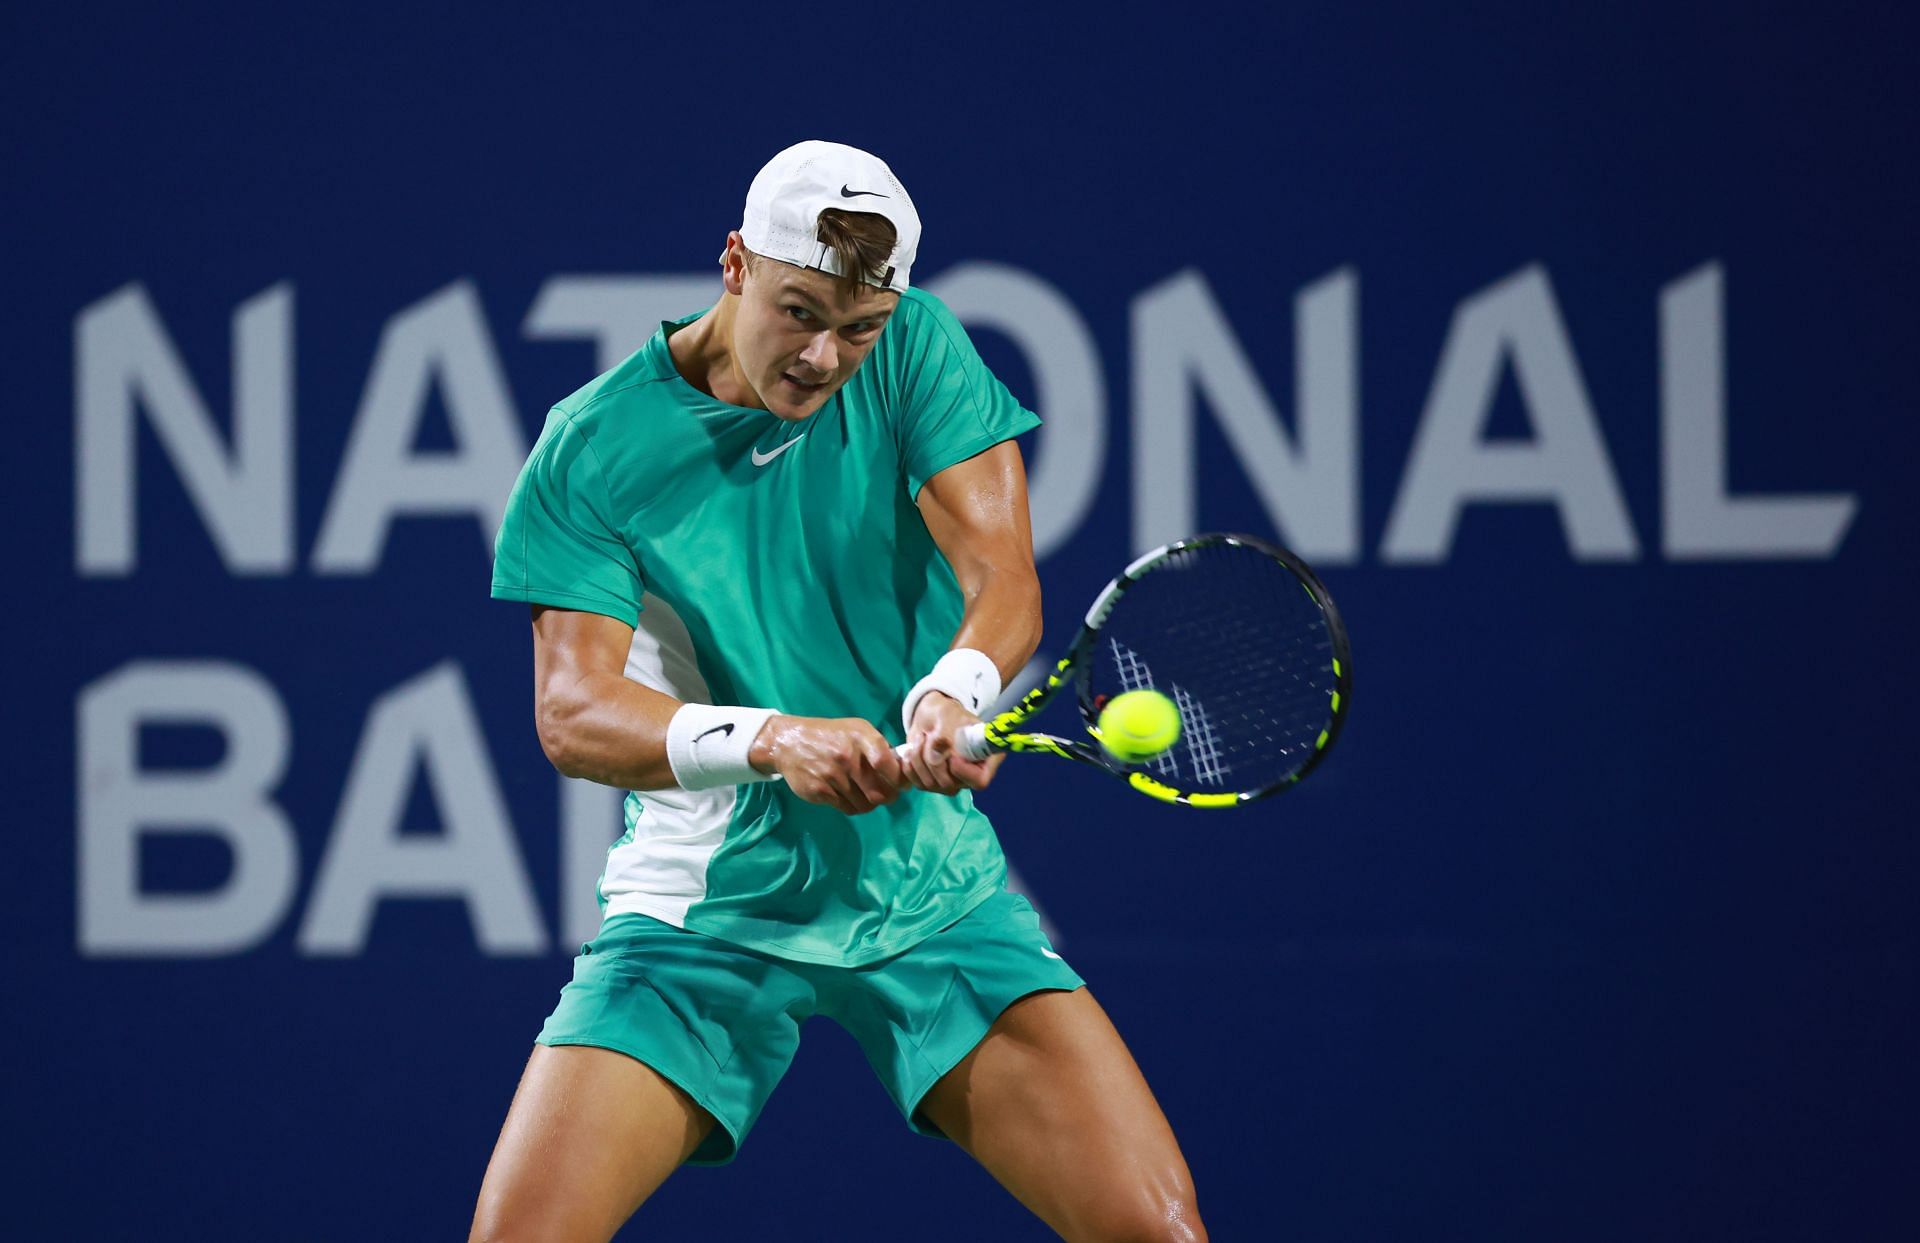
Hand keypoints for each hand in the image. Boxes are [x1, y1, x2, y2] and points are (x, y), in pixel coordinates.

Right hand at [750, 715, 906, 814]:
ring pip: (864, 804)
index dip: (899, 779)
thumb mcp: (857, 729)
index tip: (901, 784)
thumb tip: (901, 771)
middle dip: (888, 797)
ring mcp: (833, 776)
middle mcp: (848, 757)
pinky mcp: (820, 791)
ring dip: (870, 803)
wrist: (790, 741)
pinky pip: (847, 808)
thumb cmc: (830, 735)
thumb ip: (879, 746)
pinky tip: (850, 796)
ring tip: (866, 794)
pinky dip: (853, 806)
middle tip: (888, 795)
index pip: (888, 765)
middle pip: (879, 793)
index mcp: (861, 738)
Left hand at [900, 692, 1004, 795]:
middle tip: (928, 736)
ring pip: (931, 785)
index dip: (963, 771)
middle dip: (933, 760)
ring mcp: (952, 781)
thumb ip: (945, 736)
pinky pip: (918, 784)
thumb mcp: (948, 717)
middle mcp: (970, 775)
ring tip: (921, 738)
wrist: (931, 717)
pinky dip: (910, 767)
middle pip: (950, 785)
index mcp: (986, 758)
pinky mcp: (933, 782)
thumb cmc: (947, 714)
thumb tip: (936, 757)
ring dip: (919, 760)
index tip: (950, 754)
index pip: (979, 780)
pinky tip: (910, 751)